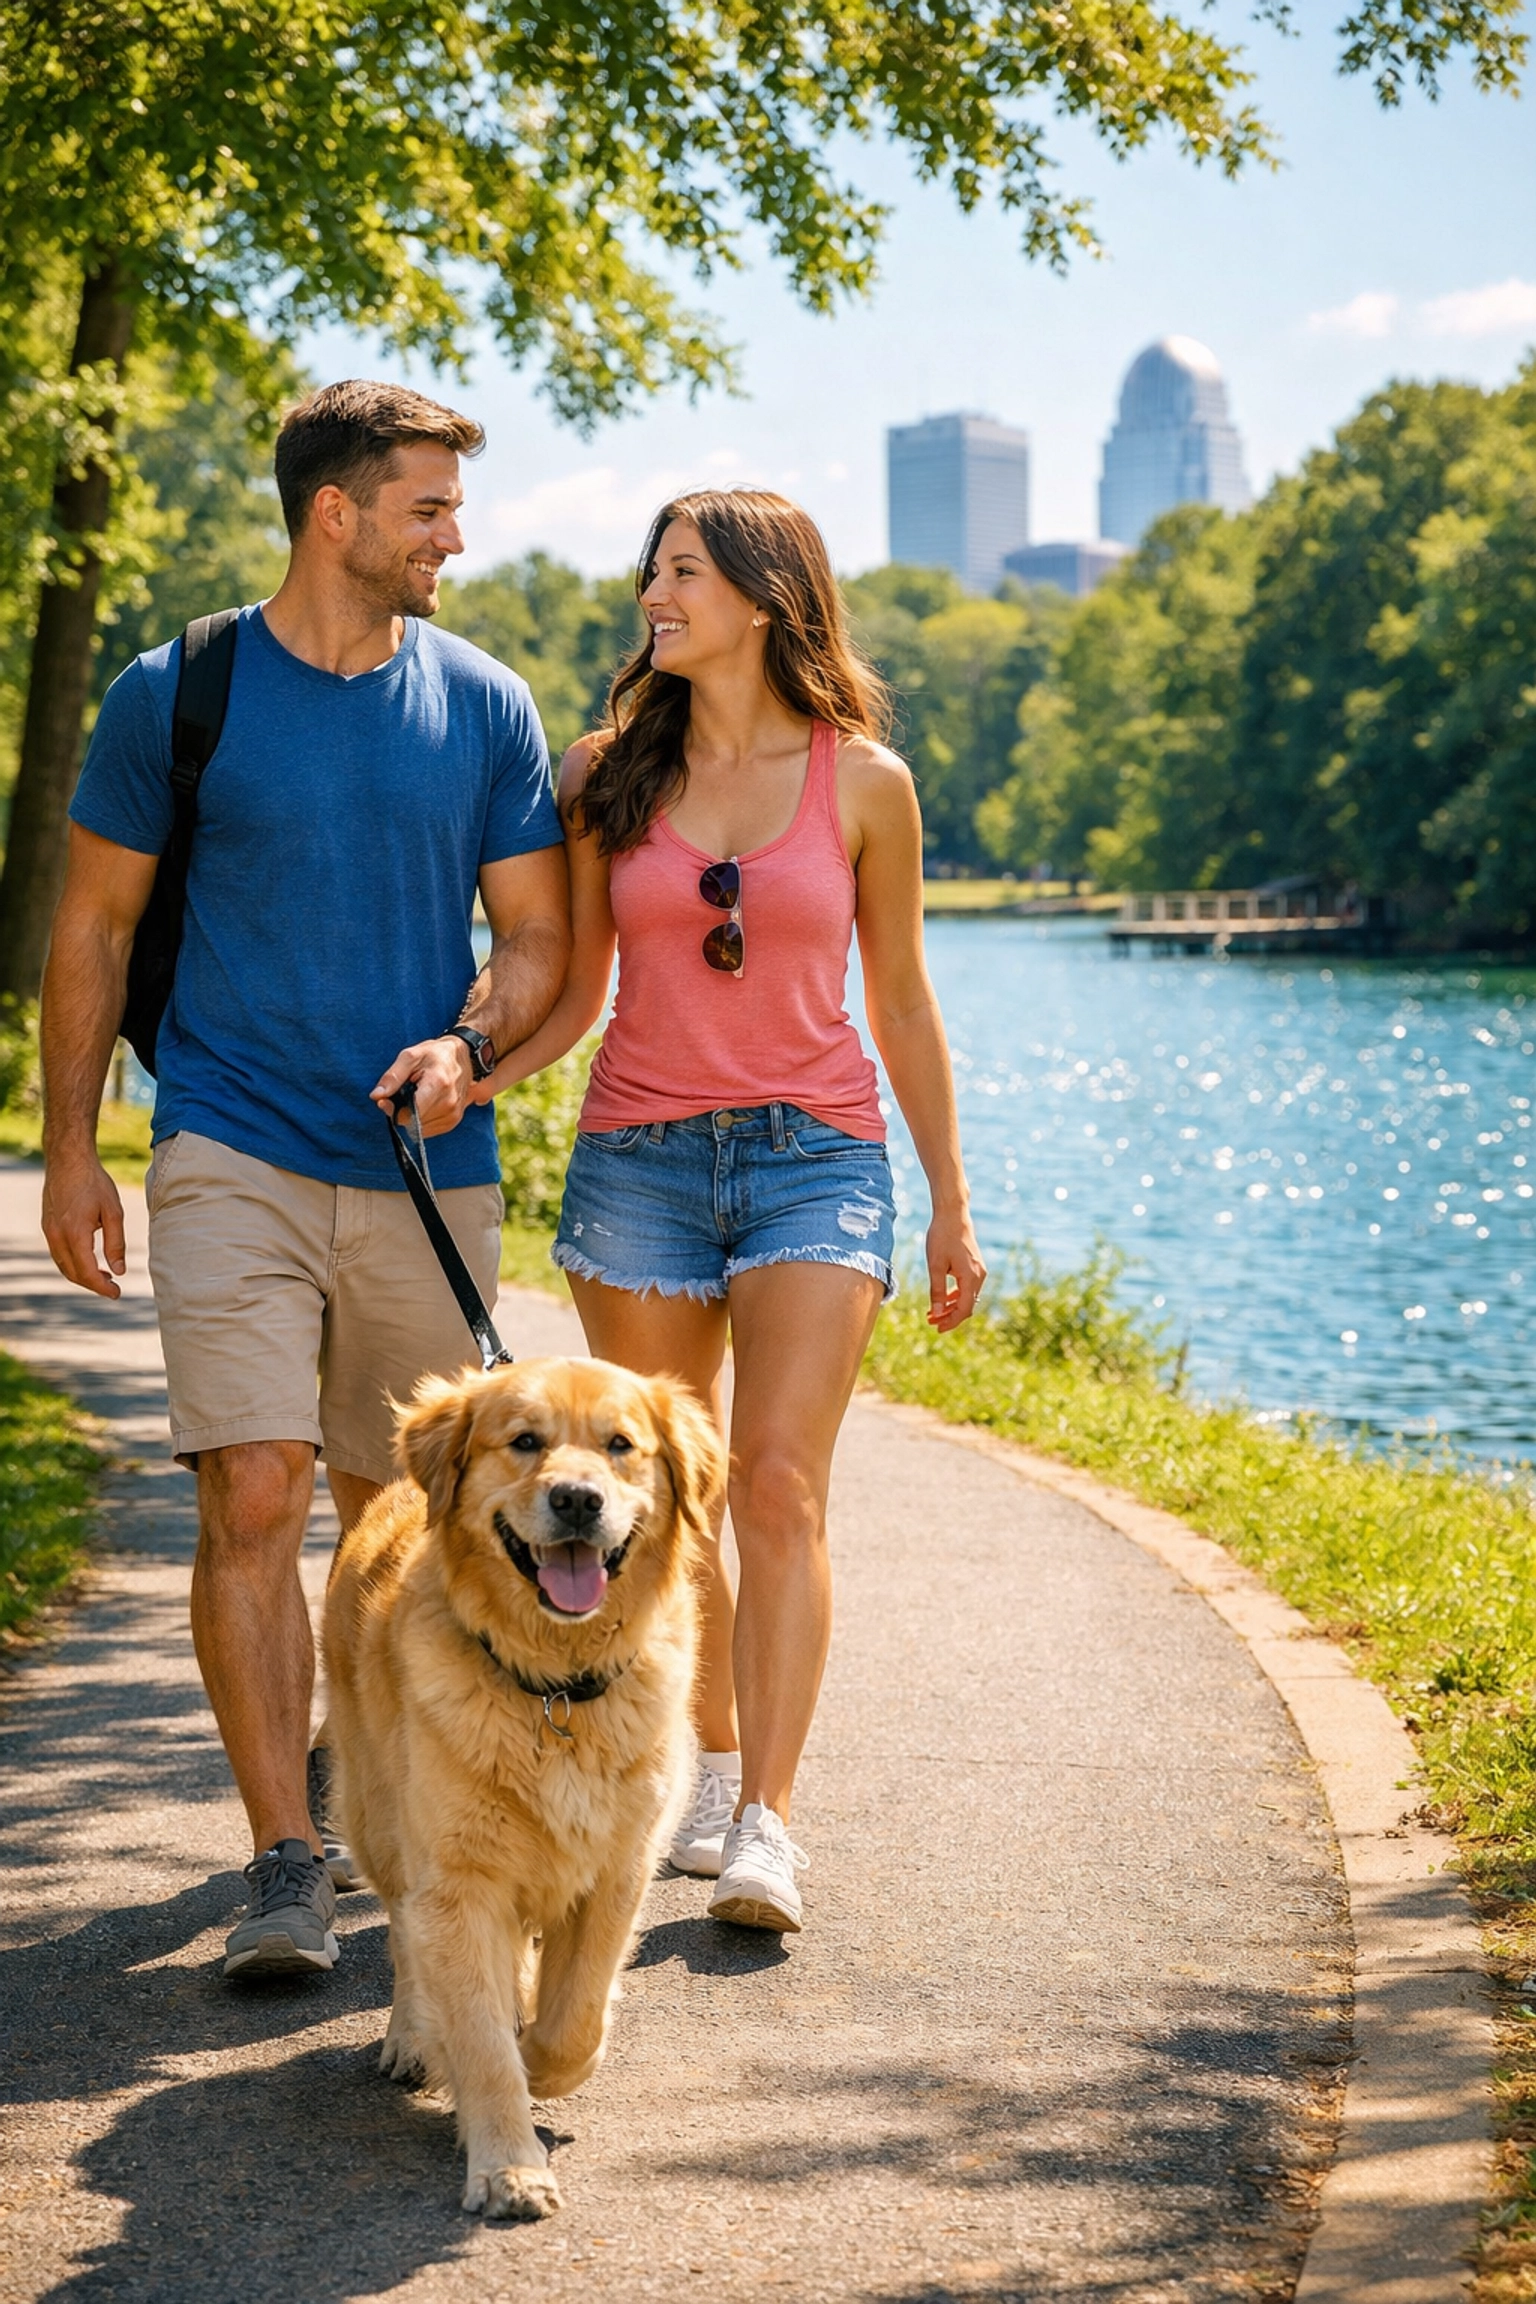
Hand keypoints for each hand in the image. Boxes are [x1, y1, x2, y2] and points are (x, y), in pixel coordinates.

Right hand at [42, 1147, 127, 1298]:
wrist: (68, 1160)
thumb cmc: (94, 1183)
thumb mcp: (113, 1212)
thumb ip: (116, 1243)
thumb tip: (119, 1271)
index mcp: (75, 1234)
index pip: (87, 1273)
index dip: (102, 1288)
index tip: (117, 1294)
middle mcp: (57, 1236)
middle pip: (73, 1274)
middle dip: (93, 1285)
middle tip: (113, 1289)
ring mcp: (48, 1232)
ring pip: (63, 1266)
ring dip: (83, 1276)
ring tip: (105, 1276)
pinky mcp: (47, 1227)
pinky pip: (58, 1254)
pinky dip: (73, 1263)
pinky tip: (89, 1259)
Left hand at [371, 1036, 474, 1137]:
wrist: (463, 1057)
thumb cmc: (435, 1054)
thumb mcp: (411, 1056)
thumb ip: (392, 1076)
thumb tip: (377, 1095)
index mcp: (438, 1084)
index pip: (409, 1112)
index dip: (393, 1109)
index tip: (385, 1099)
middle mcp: (449, 1103)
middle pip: (412, 1122)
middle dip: (401, 1111)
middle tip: (403, 1093)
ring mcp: (453, 1114)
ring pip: (418, 1129)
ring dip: (411, 1116)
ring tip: (417, 1096)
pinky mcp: (453, 1121)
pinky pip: (427, 1130)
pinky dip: (420, 1120)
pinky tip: (424, 1104)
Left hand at [926, 1209, 985, 1332]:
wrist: (953, 1215)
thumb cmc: (941, 1237)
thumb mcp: (935, 1266)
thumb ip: (937, 1291)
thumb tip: (936, 1313)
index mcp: (970, 1278)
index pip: (963, 1309)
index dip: (951, 1322)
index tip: (937, 1328)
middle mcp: (979, 1276)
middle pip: (967, 1306)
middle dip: (950, 1316)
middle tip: (931, 1321)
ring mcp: (979, 1271)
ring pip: (967, 1297)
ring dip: (952, 1307)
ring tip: (933, 1313)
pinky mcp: (975, 1266)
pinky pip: (967, 1288)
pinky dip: (956, 1296)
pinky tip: (943, 1299)